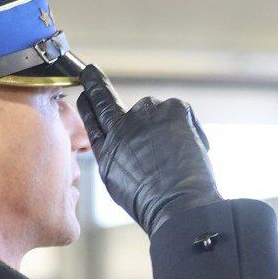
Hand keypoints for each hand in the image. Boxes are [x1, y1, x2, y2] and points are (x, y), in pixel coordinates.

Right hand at [78, 66, 220, 237]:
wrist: (178, 206)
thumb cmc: (153, 205)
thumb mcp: (119, 184)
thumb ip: (117, 158)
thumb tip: (123, 146)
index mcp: (105, 150)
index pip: (92, 119)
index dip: (89, 105)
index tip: (86, 93)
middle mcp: (120, 127)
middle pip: (103, 97)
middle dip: (95, 82)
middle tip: (92, 72)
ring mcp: (145, 114)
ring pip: (154, 112)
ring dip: (165, 127)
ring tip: (177, 157)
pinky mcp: (172, 109)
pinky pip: (180, 111)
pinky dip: (188, 128)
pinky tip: (191, 150)